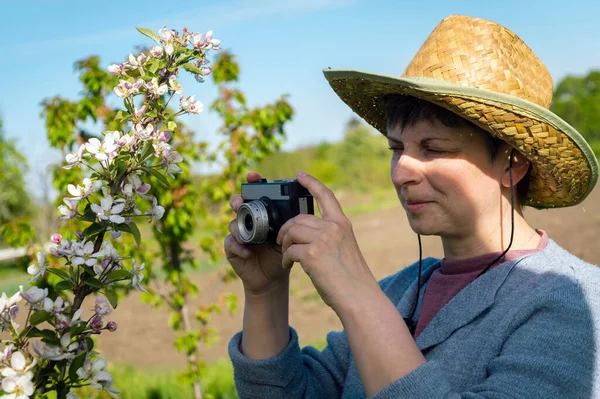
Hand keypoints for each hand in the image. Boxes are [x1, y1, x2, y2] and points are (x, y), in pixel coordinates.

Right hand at [224, 172, 289, 295]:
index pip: (255, 193)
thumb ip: (291, 223)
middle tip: (241, 203)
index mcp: (262, 213)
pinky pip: (230, 243)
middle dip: (237, 200)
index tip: (253, 177)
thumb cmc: (282, 252)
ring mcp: (239, 234)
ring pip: (232, 223)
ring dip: (238, 227)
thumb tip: (300, 211)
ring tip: (246, 234)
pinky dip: (238, 246)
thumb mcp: (288, 235)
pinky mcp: (233, 249)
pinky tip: (247, 251)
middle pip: (238, 204)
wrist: (274, 276)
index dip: (252, 183)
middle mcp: (248, 220)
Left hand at [276, 172, 378, 312]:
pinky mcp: (312, 254)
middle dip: (286, 229)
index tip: (299, 175)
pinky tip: (288, 266)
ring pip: (291, 232)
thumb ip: (330, 236)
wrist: (359, 298)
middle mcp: (333, 227)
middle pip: (298, 218)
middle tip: (283, 242)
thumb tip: (306, 234)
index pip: (325, 195)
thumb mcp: (345, 248)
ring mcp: (323, 240)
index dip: (310, 182)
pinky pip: (288, 250)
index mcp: (342, 224)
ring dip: (284, 244)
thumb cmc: (352, 278)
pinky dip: (285, 258)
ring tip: (287, 257)